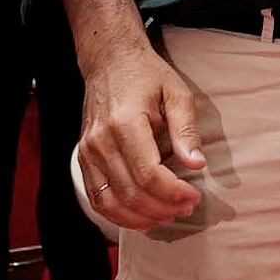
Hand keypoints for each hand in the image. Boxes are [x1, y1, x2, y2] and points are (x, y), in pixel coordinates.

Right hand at [76, 42, 205, 230]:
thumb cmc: (147, 76)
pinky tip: (141, 216)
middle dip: (161, 207)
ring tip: (167, 216)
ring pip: (109, 202)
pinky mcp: (83, 159)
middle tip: (186, 209)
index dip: (173, 193)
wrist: (110, 62)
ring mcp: (87, 152)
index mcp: (125, 124)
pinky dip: (117, 214)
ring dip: (140, 217)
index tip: (194, 197)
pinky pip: (96, 197)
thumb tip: (197, 165)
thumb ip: (186, 130)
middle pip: (130, 192)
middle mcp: (100, 142)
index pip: (148, 174)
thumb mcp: (177, 94)